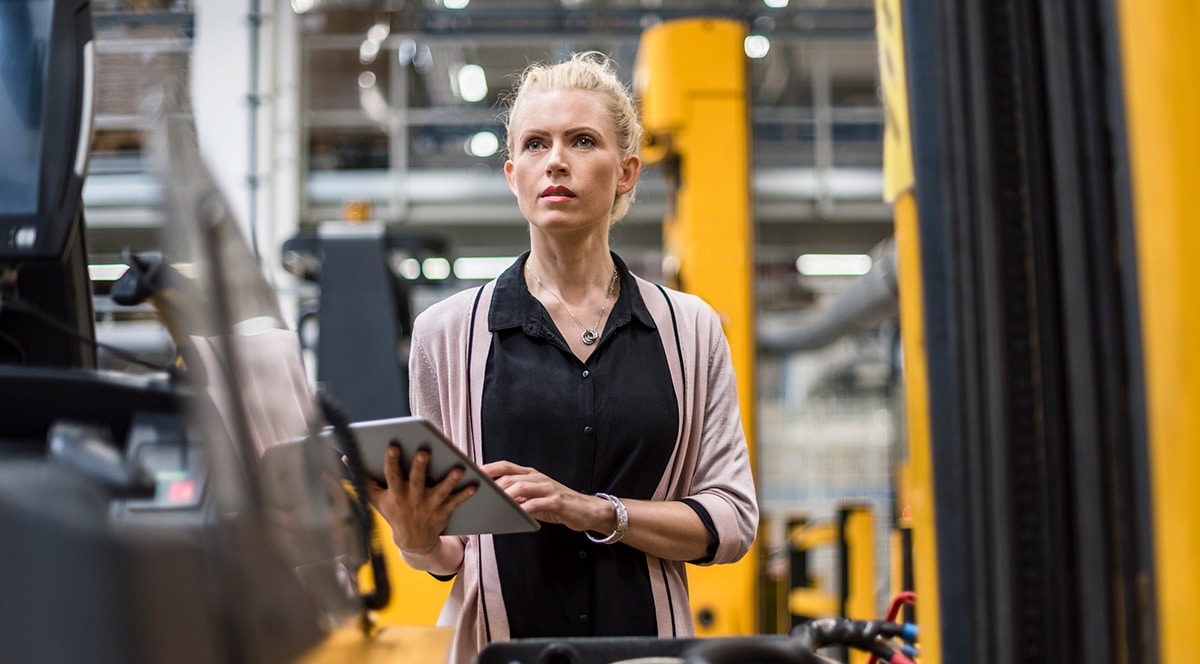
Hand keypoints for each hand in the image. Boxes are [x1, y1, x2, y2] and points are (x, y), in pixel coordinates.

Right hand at [361, 446, 477, 554]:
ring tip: (459, 467)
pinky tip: (475, 484)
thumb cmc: (393, 512)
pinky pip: (456, 502)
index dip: (391, 462)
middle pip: (416, 481)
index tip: (393, 446)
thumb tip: (347, 458)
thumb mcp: (375, 499)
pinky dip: (465, 494)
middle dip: (419, 467)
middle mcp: (412, 500)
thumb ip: (362, 479)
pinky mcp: (443, 512)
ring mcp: (428, 507)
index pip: (391, 476)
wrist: (412, 542)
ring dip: (449, 480)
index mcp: (395, 495)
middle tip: (424, 451)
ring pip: (440, 492)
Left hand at [480, 460, 613, 533]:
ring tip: (491, 504)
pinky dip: (523, 509)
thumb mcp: (535, 498)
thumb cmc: (558, 504)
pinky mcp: (556, 501)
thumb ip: (518, 497)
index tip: (472, 472)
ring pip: (521, 487)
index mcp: (531, 475)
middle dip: (492, 485)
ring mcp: (547, 488)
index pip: (506, 466)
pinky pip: (536, 504)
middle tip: (477, 493)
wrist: (587, 510)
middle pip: (510, 476)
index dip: (488, 467)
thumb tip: (494, 503)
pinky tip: (514, 515)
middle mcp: (538, 478)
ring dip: (505, 495)